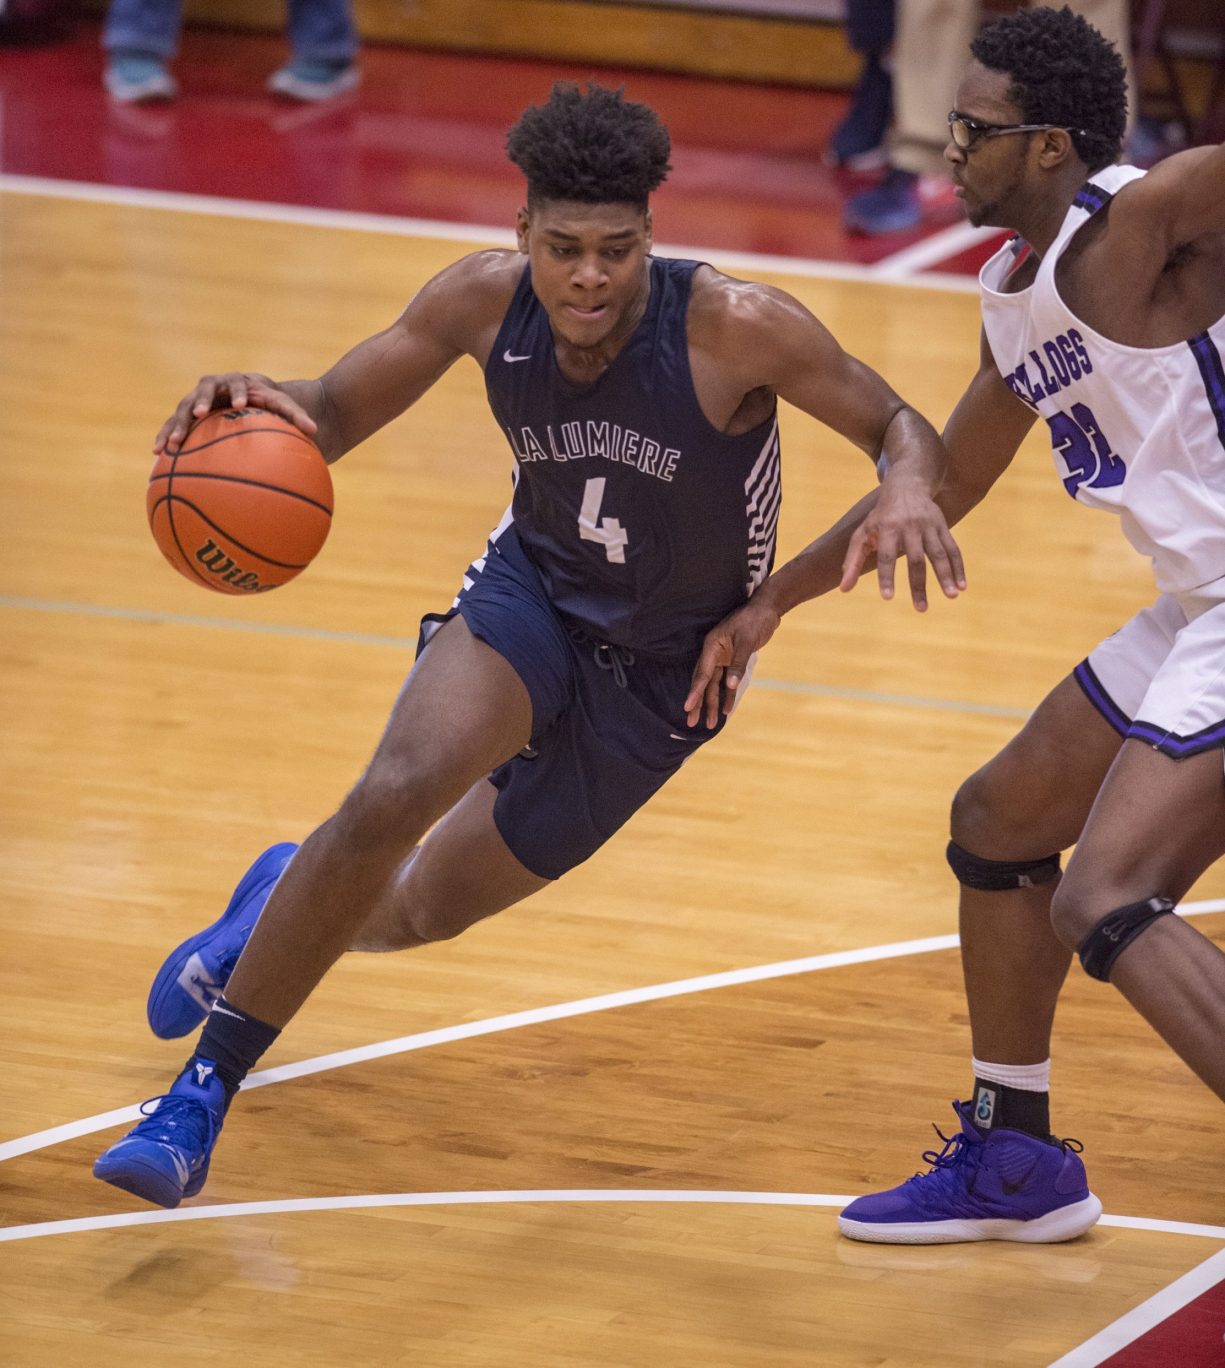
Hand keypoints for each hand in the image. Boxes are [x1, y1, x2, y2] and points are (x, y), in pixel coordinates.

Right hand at [155, 373, 318, 453]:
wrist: (253, 404)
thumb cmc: (271, 406)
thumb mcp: (286, 409)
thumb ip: (298, 417)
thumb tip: (315, 430)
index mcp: (236, 383)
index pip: (235, 382)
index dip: (236, 391)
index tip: (241, 403)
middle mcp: (213, 388)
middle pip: (201, 391)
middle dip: (199, 402)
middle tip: (198, 414)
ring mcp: (197, 402)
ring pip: (182, 410)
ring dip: (175, 426)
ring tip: (168, 446)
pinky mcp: (188, 418)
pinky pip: (175, 427)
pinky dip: (167, 438)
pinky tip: (157, 457)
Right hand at [684, 597, 780, 728]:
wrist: (766, 610)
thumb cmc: (754, 621)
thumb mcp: (747, 641)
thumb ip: (738, 664)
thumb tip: (730, 685)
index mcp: (712, 646)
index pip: (701, 673)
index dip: (694, 692)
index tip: (687, 707)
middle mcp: (713, 654)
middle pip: (703, 682)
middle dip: (698, 703)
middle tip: (690, 722)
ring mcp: (722, 658)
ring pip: (714, 685)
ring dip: (712, 703)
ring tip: (710, 723)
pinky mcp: (732, 661)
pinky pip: (728, 682)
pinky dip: (727, 695)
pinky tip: (727, 710)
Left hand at [840, 476, 964, 609]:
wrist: (907, 486)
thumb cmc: (880, 517)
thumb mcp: (862, 534)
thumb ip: (853, 562)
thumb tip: (843, 589)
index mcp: (887, 529)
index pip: (886, 556)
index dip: (886, 576)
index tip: (888, 598)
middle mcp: (910, 527)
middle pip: (915, 559)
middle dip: (919, 585)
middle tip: (921, 609)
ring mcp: (929, 526)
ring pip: (939, 554)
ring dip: (945, 576)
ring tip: (951, 596)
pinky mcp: (943, 526)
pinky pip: (953, 549)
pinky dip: (959, 567)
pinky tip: (962, 586)